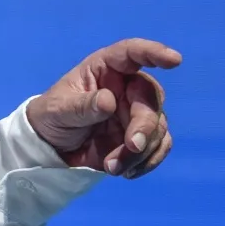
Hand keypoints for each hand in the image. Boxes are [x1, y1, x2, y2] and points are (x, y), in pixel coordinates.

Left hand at [26, 38, 180, 177]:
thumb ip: (82, 106)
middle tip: (132, 147)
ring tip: (113, 167)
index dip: (154, 53)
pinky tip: (128, 172)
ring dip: (141, 150)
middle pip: (150, 100)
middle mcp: (126, 87)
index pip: (131, 53)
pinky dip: (149, 161)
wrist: (50, 148)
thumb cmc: (51, 116)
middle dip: (145, 125)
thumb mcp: (58, 110)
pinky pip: (159, 146)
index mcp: (105, 69)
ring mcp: (136, 112)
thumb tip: (108, 101)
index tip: (174, 60)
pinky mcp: (141, 137)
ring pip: (158, 127)